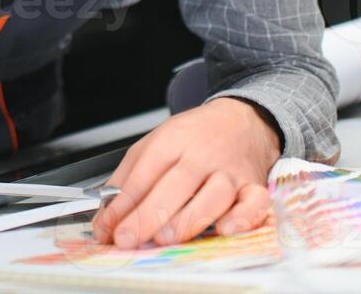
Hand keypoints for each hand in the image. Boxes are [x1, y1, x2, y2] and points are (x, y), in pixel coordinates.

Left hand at [91, 97, 280, 248]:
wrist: (241, 120)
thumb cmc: (195, 137)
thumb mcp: (154, 144)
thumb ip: (128, 179)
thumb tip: (106, 217)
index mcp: (173, 140)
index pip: (144, 173)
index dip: (124, 203)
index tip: (107, 227)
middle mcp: (203, 155)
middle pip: (176, 185)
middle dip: (148, 216)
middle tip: (127, 238)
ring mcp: (230, 171)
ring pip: (213, 197)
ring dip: (187, 220)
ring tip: (164, 239)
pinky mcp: (254, 186)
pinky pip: (254, 204)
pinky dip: (243, 218)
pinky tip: (225, 230)